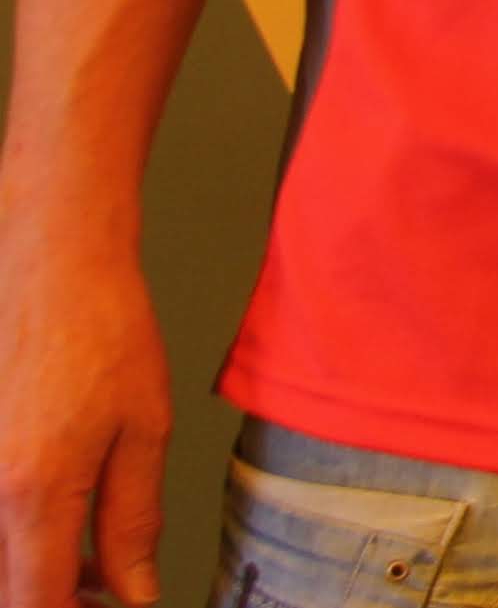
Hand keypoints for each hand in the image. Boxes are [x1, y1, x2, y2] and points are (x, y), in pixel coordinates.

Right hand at [0, 230, 165, 607]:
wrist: (51, 266)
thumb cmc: (101, 331)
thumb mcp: (142, 430)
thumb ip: (131, 522)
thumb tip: (134, 591)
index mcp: (30, 492)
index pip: (31, 604)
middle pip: (5, 589)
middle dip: (51, 600)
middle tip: (102, 587)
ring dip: (32, 575)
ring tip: (90, 562)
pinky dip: (16, 539)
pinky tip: (55, 526)